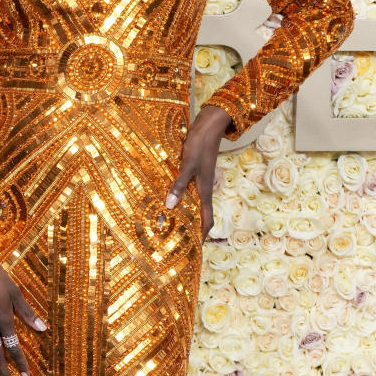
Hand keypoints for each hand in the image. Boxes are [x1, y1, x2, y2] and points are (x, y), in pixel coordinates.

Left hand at [164, 104, 231, 241]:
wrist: (208, 126)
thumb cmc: (199, 145)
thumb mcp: (188, 165)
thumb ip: (179, 185)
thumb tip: (170, 206)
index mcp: (205, 191)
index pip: (207, 220)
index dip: (203, 236)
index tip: (195, 249)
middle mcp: (204, 190)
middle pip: (200, 215)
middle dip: (191, 229)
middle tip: (177, 241)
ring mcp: (200, 182)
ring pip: (193, 204)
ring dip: (184, 215)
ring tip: (169, 225)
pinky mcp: (194, 174)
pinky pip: (188, 193)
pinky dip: (180, 200)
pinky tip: (168, 201)